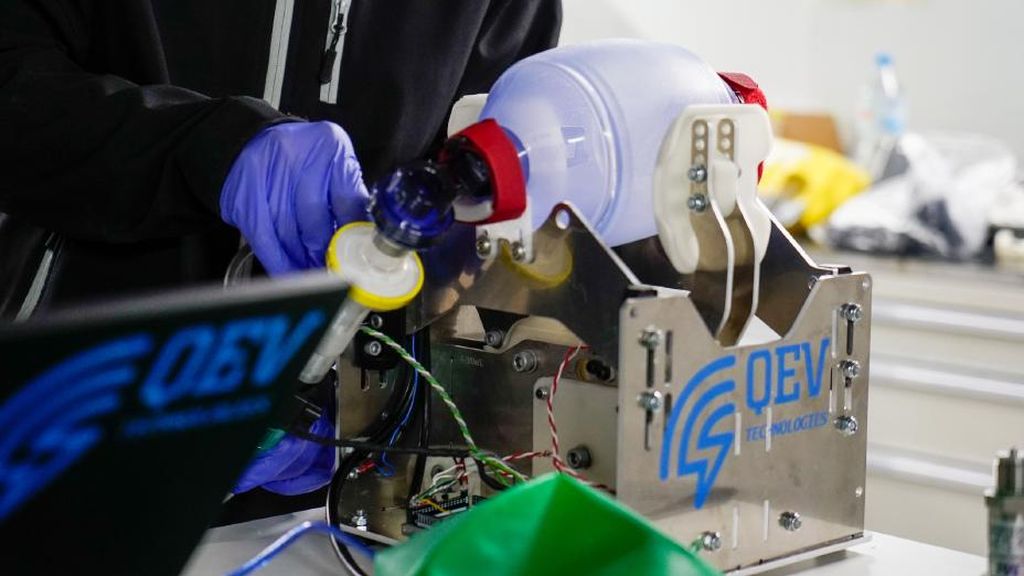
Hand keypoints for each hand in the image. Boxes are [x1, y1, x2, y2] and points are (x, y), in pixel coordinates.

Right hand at [220, 121, 368, 274]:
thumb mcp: (337, 168)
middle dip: (322, 250)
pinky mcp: (241, 191)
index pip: (346, 198)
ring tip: (310, 274)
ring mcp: (264, 170)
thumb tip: (362, 240)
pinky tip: (285, 269)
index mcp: (330, 145)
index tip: (352, 258)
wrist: (261, 139)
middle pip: (313, 215)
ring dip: (299, 258)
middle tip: (330, 270)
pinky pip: (261, 234)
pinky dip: (275, 257)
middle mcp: (295, 152)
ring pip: (285, 229)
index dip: (348, 235)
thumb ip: (351, 200)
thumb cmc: (306, 158)